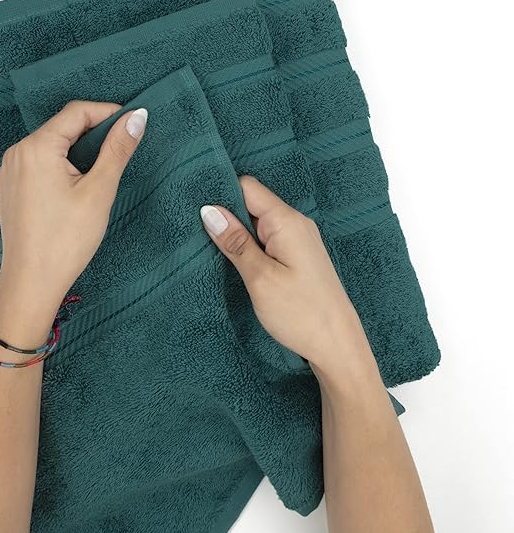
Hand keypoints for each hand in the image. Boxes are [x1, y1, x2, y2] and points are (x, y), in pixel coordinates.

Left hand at [0, 101, 146, 347]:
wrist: (32, 283)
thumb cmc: (65, 241)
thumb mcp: (99, 191)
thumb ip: (117, 150)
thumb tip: (137, 117)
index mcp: (36, 147)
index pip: (76, 112)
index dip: (108, 113)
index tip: (132, 124)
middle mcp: (17, 153)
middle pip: (62, 128)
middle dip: (94, 133)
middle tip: (122, 149)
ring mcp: (10, 172)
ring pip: (51, 147)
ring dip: (78, 151)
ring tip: (103, 171)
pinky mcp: (11, 189)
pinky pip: (39, 165)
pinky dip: (62, 166)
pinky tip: (78, 187)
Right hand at [200, 176, 378, 384]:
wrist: (337, 345)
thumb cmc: (302, 314)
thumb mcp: (260, 278)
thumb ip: (235, 243)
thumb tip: (209, 211)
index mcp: (287, 222)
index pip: (247, 187)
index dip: (220, 193)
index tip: (196, 209)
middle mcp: (295, 224)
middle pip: (252, 202)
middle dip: (226, 215)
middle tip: (199, 233)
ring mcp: (298, 240)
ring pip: (257, 222)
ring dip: (237, 233)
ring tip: (215, 249)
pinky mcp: (297, 256)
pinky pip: (267, 239)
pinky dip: (250, 246)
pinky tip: (237, 261)